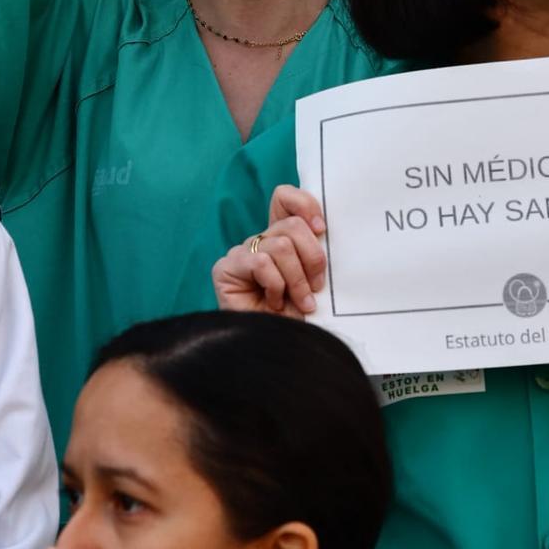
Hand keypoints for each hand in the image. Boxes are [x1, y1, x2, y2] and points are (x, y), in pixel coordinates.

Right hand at [212, 185, 327, 316]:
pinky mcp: (226, 268)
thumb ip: (313, 254)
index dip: (304, 204)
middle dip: (312, 258)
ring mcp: (241, 253)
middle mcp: (259, 241)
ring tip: (300, 302)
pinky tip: (273, 302)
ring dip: (297, 279)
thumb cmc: (294, 319)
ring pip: (281, 245)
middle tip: (316, 287)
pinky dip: (276, 285)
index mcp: (279, 237)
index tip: (322, 229)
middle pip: (292, 225)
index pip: (284, 197)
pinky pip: (262, 263)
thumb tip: (322, 230)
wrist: (272, 351)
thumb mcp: (313, 281)